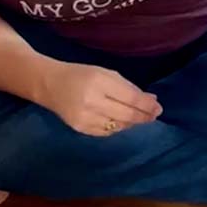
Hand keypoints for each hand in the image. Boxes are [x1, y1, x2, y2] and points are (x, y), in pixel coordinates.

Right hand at [40, 61, 161, 136]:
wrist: (48, 84)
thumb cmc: (80, 74)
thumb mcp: (105, 73)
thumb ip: (128, 87)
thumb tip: (152, 101)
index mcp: (99, 82)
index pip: (130, 98)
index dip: (147, 105)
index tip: (158, 108)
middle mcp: (91, 101)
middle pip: (127, 115)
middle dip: (144, 116)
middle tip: (154, 115)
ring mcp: (85, 117)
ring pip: (118, 126)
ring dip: (132, 123)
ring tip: (140, 117)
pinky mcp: (80, 128)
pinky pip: (107, 132)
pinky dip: (118, 128)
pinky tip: (122, 122)